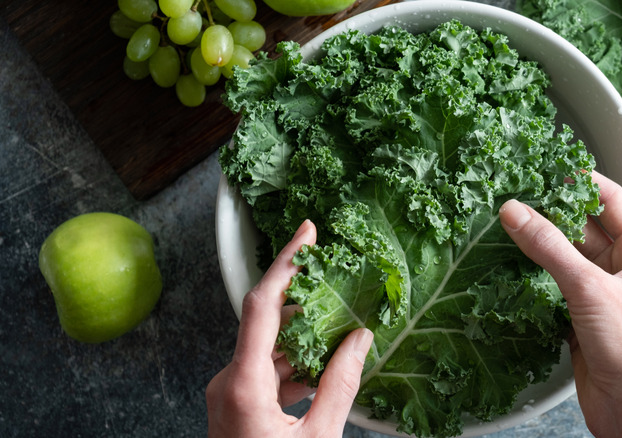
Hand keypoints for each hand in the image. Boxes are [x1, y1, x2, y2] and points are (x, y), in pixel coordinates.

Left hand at [206, 220, 373, 437]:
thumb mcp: (319, 437)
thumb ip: (342, 384)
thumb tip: (363, 339)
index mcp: (242, 384)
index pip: (260, 304)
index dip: (286, 262)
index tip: (307, 231)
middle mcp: (227, 381)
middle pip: (267, 323)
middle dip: (307, 305)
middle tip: (342, 288)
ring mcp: (228, 392)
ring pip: (269, 349)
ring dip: (304, 339)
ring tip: (343, 331)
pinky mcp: (235, 403)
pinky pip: (266, 370)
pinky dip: (295, 364)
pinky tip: (325, 367)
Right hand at [499, 172, 621, 437]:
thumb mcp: (589, 287)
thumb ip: (549, 247)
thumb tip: (516, 211)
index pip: (611, 200)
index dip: (581, 180)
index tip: (548, 168)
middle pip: (581, 227)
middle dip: (550, 212)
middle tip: (516, 196)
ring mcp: (599, 293)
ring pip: (563, 256)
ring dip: (538, 244)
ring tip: (505, 225)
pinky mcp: (579, 316)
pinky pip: (552, 284)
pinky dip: (532, 275)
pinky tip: (510, 266)